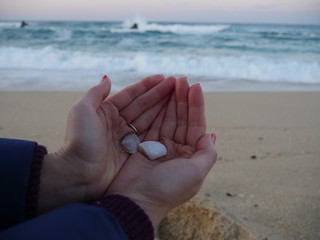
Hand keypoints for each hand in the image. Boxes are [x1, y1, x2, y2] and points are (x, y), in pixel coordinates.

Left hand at [38, 75, 175, 212]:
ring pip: (148, 118)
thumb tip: (107, 79)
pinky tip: (173, 117)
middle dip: (159, 94)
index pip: (130, 95)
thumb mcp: (82, 112)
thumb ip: (95, 94)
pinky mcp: (133, 152)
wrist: (78, 175)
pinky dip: (161, 126)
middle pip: (142, 105)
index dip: (147, 86)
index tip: (163, 77)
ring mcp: (126, 138)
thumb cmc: (79, 142)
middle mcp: (118, 123)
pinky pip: (150, 135)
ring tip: (179, 96)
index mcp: (106, 111)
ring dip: (163, 106)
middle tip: (177, 83)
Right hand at [107, 77, 216, 226]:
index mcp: (191, 156)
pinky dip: (156, 110)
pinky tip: (159, 96)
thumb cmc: (167, 189)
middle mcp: (178, 150)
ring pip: (168, 119)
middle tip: (181, 79)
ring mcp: (161, 147)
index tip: (196, 86)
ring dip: (170, 101)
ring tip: (172, 82)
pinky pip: (152, 124)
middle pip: (182, 119)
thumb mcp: (196, 173)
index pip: (196, 125)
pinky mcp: (145, 146)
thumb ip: (207, 154)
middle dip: (182, 99)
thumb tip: (212, 135)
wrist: (136, 202)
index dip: (196, 106)